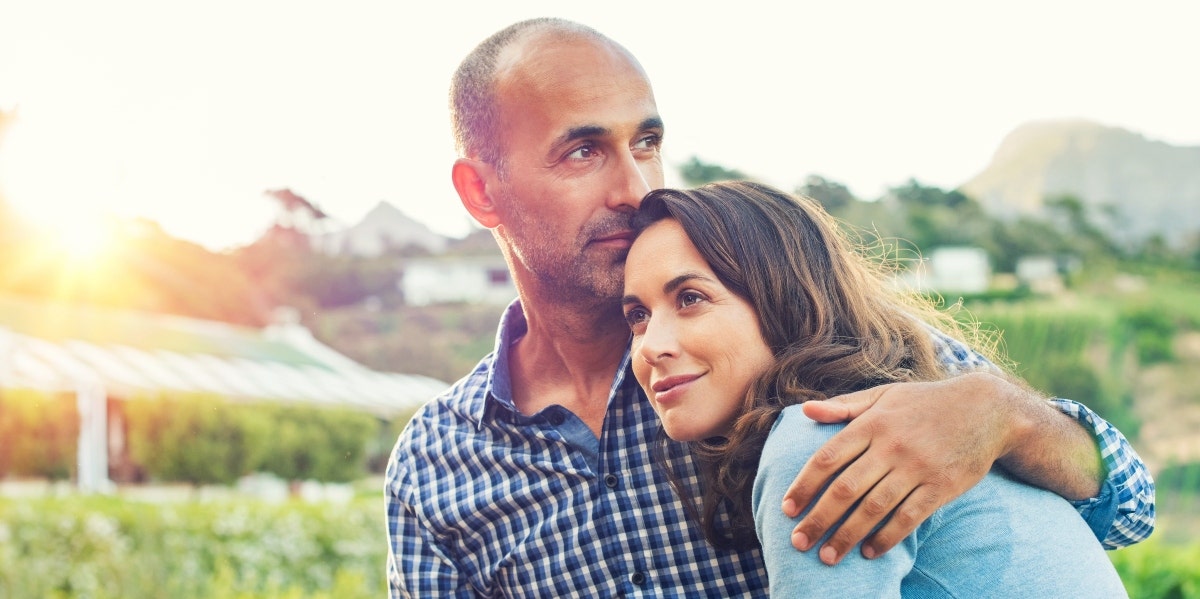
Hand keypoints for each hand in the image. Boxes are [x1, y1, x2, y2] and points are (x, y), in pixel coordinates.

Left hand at [781, 372, 1016, 564]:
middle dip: (818, 519)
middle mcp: (891, 446)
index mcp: (871, 423)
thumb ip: (843, 406)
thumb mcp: (884, 395)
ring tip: (828, 557)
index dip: (804, 485)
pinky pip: (908, 518)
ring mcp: (917, 467)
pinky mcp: (941, 486)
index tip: (786, 509)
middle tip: (798, 542)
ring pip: (873, 508)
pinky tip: (870, 552)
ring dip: (847, 536)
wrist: (986, 409)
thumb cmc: (925, 402)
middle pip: (845, 489)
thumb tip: (804, 412)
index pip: (827, 458)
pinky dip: (887, 537)